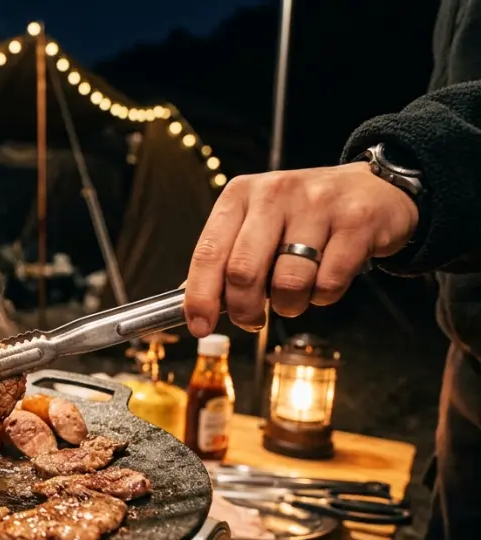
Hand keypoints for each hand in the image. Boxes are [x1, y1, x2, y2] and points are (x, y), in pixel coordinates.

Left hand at [183, 162, 418, 336]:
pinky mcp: (356, 222)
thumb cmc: (303, 215)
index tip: (199, 326)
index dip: (200, 297)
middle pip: (243, 271)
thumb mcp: (257, 222)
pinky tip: (325, 279)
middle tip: (251, 321)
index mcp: (240, 194)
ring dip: (289, 305)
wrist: (374, 188)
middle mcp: (275, 193)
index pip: (208, 253)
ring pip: (288, 283)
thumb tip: (191, 304)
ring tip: (295, 294)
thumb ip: (225, 258)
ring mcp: (317, 205)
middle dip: (244, 310)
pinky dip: (323, 296)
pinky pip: (328, 283)